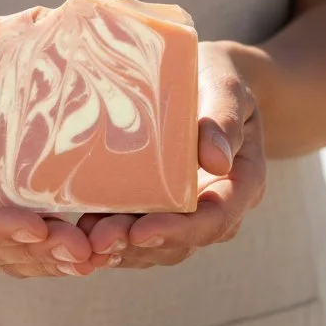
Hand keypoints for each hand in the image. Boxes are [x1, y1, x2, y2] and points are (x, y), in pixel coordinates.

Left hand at [80, 41, 266, 269]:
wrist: (206, 78)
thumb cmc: (217, 75)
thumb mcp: (225, 85)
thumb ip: (223, 118)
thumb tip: (217, 160)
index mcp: (243, 180)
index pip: (216, 219)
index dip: (179, 231)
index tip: (140, 231)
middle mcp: (218, 204)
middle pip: (183, 242)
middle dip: (140, 246)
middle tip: (98, 241)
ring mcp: (190, 212)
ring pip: (160, 247)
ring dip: (122, 250)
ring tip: (86, 240)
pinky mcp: (163, 208)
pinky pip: (141, 235)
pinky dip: (114, 241)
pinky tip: (82, 234)